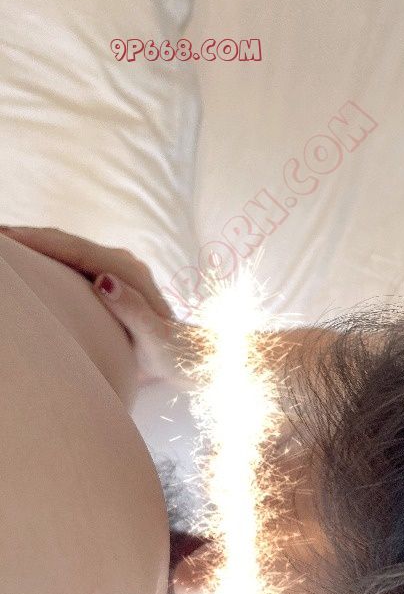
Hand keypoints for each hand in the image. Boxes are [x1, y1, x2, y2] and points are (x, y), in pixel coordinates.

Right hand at [0, 225, 197, 389]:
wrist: (194, 356)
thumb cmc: (174, 354)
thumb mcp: (156, 339)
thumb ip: (133, 311)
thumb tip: (104, 282)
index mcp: (127, 271)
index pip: (72, 249)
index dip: (36, 242)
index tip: (4, 239)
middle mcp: (122, 262)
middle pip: (65, 242)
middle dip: (26, 237)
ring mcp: (117, 268)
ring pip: (67, 248)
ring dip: (34, 244)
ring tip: (4, 246)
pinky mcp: (113, 278)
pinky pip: (73, 261)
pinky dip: (48, 257)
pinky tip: (29, 262)